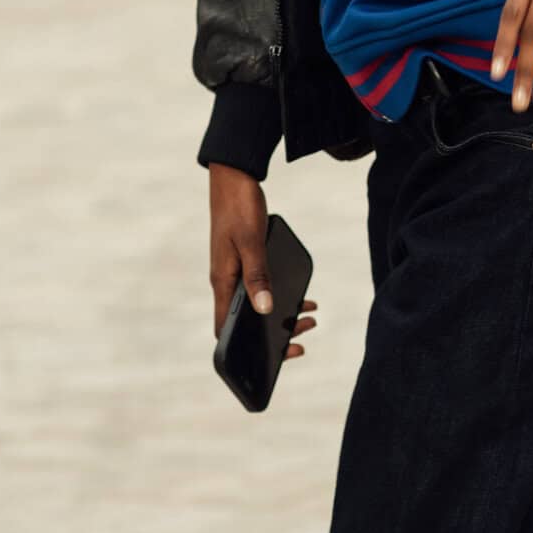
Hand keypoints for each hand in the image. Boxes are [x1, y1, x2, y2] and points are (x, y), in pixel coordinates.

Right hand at [208, 165, 317, 360]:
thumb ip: (258, 275)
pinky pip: (261, 288)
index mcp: (222, 282)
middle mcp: (226, 281)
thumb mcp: (252, 242)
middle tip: (303, 336)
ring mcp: (234, 271)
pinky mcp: (244, 260)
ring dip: (281, 315)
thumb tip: (264, 309)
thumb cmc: (239, 206)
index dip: (247, 351)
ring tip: (310, 315)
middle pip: (245, 323)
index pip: (225, 330)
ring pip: (256, 305)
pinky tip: (302, 294)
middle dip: (274, 335)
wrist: (234, 175)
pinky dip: (280, 295)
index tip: (276, 357)